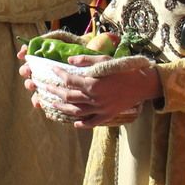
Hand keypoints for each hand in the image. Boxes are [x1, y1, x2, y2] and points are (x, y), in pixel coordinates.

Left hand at [24, 51, 159, 128]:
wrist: (143, 84)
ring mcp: (100, 109)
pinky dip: (82, 124)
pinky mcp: (107, 115)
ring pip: (76, 111)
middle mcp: (94, 99)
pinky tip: (74, 122)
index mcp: (92, 84)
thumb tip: (68, 61)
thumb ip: (86, 60)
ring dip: (61, 108)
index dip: (58, 75)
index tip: (51, 70)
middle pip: (68, 97)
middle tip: (42, 87)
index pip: (69, 80)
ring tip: (50, 104)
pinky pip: (91, 122)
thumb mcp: (105, 60)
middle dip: (52, 92)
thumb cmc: (124, 69)